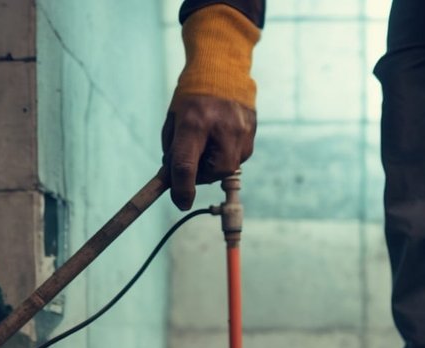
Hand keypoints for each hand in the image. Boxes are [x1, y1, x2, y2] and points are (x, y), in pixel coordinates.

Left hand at [162, 95, 256, 209]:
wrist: (222, 69)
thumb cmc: (192, 96)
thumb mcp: (174, 120)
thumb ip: (172, 151)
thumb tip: (173, 181)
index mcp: (194, 123)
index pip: (185, 166)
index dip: (181, 189)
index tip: (180, 201)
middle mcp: (221, 129)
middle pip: (209, 174)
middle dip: (197, 174)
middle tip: (192, 159)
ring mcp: (240, 133)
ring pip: (224, 169)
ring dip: (212, 164)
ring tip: (208, 139)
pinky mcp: (251, 135)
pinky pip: (236, 158)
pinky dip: (225, 154)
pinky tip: (221, 135)